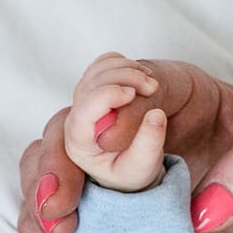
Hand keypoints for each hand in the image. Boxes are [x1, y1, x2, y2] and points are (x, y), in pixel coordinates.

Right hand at [21, 58, 232, 232]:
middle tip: (61, 202)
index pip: (129, 84)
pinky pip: (56, 211)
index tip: (106, 141)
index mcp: (181, 93)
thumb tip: (207, 205)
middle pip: (72, 123)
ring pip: (51, 163)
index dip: (107, 104)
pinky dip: (41, 229)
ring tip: (56, 232)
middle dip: (58, 160)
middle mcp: (136, 125)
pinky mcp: (110, 214)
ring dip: (39, 193)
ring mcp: (116, 171)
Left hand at [64, 53, 167, 191]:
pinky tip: (141, 76)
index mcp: (80, 144)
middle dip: (123, 78)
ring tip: (151, 85)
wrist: (135, 160)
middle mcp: (76, 120)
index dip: (105, 96)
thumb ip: (149, 144)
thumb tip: (156, 116)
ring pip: (97, 71)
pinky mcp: (94, 88)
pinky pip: (103, 64)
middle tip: (152, 87)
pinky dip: (123, 63)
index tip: (132, 94)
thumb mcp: (142, 167)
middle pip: (90, 86)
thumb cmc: (132, 169)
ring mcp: (83, 101)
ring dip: (126, 68)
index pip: (82, 113)